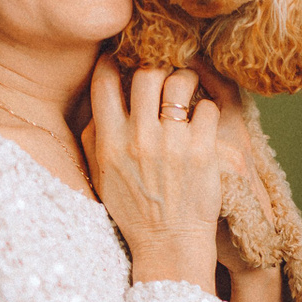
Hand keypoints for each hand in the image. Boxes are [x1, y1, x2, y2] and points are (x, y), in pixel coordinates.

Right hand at [85, 61, 219, 288]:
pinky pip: (208, 108)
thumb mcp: (101, 175)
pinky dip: (207, 107)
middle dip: (156, 66)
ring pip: (180, 83)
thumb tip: (98, 96)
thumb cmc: (134, 209)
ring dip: (186, 78)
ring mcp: (172, 144)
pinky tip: (203, 117)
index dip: (111, 61)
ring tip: (187, 85)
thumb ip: (94, 135)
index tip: (121, 57)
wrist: (168, 244)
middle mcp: (139, 139)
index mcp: (109, 143)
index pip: (103, 82)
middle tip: (163, 71)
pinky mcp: (202, 151)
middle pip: (146, 73)